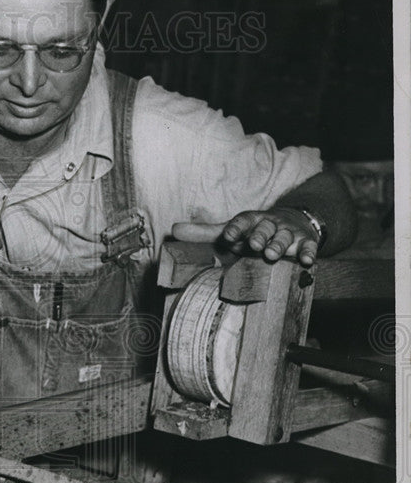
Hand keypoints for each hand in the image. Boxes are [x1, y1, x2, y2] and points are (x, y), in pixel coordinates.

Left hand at [172, 207, 319, 266]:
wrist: (293, 221)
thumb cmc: (256, 230)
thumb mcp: (233, 231)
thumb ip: (205, 233)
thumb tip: (173, 230)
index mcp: (251, 221)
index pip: (242, 221)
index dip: (235, 228)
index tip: (227, 236)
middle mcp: (269, 225)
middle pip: (264, 228)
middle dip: (259, 235)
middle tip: (253, 245)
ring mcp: (288, 233)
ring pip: (284, 237)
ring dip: (279, 245)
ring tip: (272, 254)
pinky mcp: (305, 242)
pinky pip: (309, 247)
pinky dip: (309, 253)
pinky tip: (307, 261)